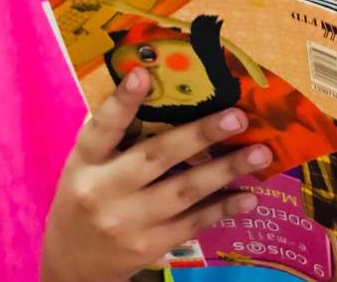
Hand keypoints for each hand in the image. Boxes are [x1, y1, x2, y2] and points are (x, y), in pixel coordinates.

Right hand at [41, 68, 272, 281]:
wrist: (75, 262)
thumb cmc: (89, 197)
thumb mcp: (88, 166)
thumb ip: (116, 135)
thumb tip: (158, 87)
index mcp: (86, 162)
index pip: (102, 128)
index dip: (122, 102)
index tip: (143, 74)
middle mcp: (104, 191)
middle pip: (157, 156)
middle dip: (201, 135)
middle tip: (238, 116)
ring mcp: (129, 222)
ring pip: (185, 191)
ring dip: (226, 170)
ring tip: (261, 154)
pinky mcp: (150, 245)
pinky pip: (194, 222)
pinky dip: (224, 208)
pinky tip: (249, 196)